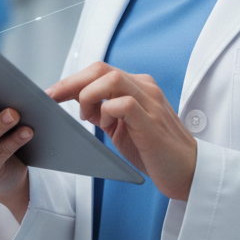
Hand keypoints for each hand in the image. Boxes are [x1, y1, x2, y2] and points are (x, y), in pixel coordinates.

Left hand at [47, 63, 196, 200]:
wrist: (188, 171)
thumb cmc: (154, 150)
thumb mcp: (123, 126)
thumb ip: (105, 111)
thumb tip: (77, 102)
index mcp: (137, 86)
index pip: (99, 70)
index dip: (72, 79)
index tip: (51, 94)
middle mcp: (144, 88)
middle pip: (102, 68)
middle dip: (72, 82)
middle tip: (53, 99)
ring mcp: (150, 102)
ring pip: (111, 79)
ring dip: (89, 96)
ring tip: (87, 117)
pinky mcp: (151, 121)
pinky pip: (125, 104)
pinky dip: (108, 111)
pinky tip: (106, 125)